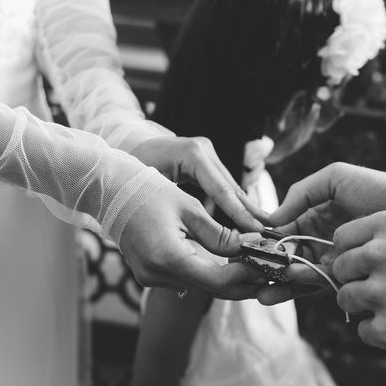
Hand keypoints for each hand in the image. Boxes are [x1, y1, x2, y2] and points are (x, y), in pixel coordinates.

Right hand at [118, 183, 266, 299]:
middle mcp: (157, 274)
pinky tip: (226, 261)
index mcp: (168, 257)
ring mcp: (150, 277)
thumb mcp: (189, 207)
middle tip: (266, 270)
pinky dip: (207, 271)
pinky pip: (185, 277)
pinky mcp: (148, 273)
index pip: (218, 280)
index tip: (266, 264)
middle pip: (210, 289)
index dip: (246, 275)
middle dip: (241, 281)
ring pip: (199, 285)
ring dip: (226, 277)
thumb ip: (219, 234)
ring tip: (252, 262)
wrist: (108, 190)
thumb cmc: (147, 190)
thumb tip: (248, 247)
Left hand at [132, 136, 268, 230]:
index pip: (222, 188)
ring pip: (230, 185)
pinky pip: (222, 184)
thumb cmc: (128, 178)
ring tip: (264, 227)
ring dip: (246, 207)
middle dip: (250, 210)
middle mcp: (203, 149)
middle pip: (231, 185)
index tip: (256, 231)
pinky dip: (233, 202)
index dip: (240, 212)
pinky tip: (245, 218)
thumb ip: (183, 212)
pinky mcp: (203, 158)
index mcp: (192, 153)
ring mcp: (205, 151)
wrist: (115, 159)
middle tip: (270, 230)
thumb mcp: (154, 195)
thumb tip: (210, 236)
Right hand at [257, 163, 385, 303]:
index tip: (245, 249)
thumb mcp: (335, 178)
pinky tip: (276, 293)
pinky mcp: (343, 276)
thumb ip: (302, 193)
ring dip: (275, 282)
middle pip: (283, 255)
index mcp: (311, 215)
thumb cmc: (378, 189)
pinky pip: (314, 284)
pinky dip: (294, 290)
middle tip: (246, 276)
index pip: (280, 230)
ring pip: (295, 273)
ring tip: (258, 290)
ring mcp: (329, 259)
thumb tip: (273, 218)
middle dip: (264, 267)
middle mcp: (316, 240)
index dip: (261, 239)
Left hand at [333, 211, 385, 364]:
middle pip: (339, 269)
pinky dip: (381, 332)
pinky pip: (363, 329)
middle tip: (384, 290)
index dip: (350, 254)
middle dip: (355, 280)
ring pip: (345, 298)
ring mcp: (382, 292)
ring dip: (365, 307)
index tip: (365, 265)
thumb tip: (336, 259)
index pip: (341, 238)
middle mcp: (380, 253)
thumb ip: (379, 242)